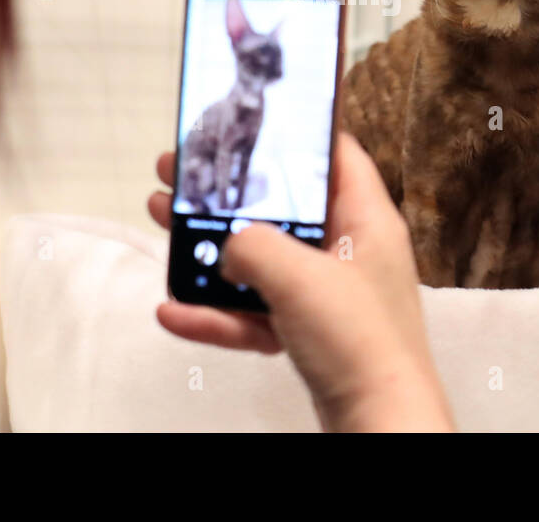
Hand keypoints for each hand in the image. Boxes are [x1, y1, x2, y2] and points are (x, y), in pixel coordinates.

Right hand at [148, 135, 454, 432]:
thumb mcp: (299, 277)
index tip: (252, 117)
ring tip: (161, 217)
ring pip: (260, 259)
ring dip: (210, 246)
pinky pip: (255, 313)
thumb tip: (230, 246)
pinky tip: (173, 310)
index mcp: (365, 219)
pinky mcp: (310, 332)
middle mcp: (350, 250)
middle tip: (179, 170)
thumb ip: (254, 245)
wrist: (377, 422)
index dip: (297, 132)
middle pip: (282, 206)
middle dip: (227, 191)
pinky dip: (216, 312)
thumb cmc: (360, 341)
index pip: (336, 154)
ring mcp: (329, 294)